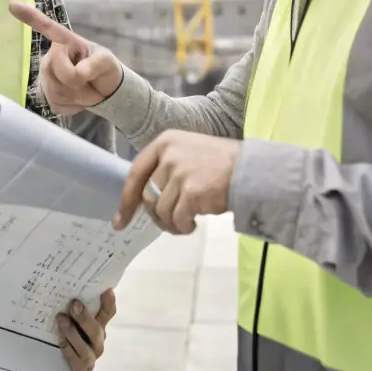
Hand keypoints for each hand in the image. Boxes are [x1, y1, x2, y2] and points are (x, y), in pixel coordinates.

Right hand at [9, 3, 122, 114]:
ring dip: (80, 96)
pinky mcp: (48, 96)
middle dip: (80, 83)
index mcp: (65, 43)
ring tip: (88, 89)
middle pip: (59, 74)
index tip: (13, 5)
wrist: (105, 90)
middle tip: (92, 80)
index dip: (31, 18)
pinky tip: (79, 98)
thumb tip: (78, 73)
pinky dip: (75, 106)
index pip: (47, 29)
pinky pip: (59, 105)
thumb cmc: (104, 68)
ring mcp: (46, 78)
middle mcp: (50, 58)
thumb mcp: (106, 62)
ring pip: (58, 93)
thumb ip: (95, 65)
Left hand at [57, 288, 115, 370]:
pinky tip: (60, 342)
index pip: (108, 312)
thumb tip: (67, 286)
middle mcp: (97, 341)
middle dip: (85, 318)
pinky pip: (76, 362)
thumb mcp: (69, 316)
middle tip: (74, 304)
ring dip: (73, 333)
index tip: (105, 289)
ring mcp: (90, 357)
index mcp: (98, 324)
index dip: (108, 301)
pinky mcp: (81, 370)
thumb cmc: (64, 331)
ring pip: (86, 348)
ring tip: (61, 320)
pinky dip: (68, 352)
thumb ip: (73, 305)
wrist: (55, 360)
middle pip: (97, 330)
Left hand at [115, 131, 240, 234]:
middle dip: (155, 217)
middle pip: (147, 196)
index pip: (135, 173)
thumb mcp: (188, 153)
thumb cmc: (222, 164)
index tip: (119, 221)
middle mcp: (168, 155)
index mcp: (164, 142)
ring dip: (172, 224)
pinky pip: (177, 219)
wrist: (252, 170)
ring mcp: (179, 173)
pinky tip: (194, 224)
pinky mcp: (191, 192)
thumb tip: (146, 198)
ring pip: (161, 211)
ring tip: (186, 223)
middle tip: (169, 224)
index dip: (125, 200)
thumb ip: (166, 168)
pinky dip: (183, 228)